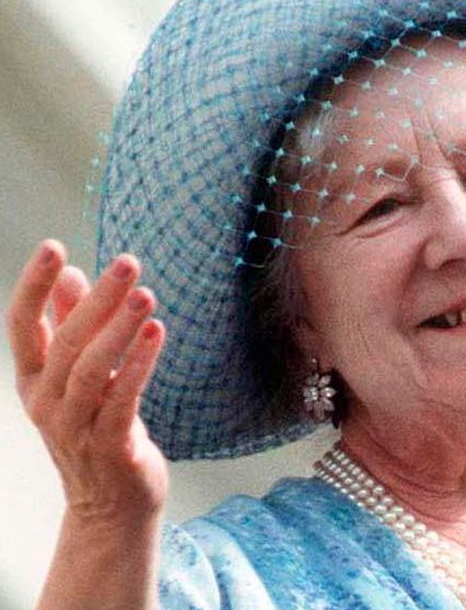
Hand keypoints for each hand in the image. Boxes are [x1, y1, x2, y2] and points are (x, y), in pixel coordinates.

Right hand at [7, 240, 168, 523]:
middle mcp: (46, 403)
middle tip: (128, 262)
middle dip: (97, 299)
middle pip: (65, 341)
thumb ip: (71, 327)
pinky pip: (123, 400)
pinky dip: (139, 365)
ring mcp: (76, 428)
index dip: (34, 285)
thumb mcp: (78, 377)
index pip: (22, 325)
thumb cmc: (97, 429)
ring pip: (91, 370)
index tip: (54, 245)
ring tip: (146, 295)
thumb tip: (71, 274)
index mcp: (34, 380)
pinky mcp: (111, 447)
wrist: (111, 506)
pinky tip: (157, 334)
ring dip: (120, 330)